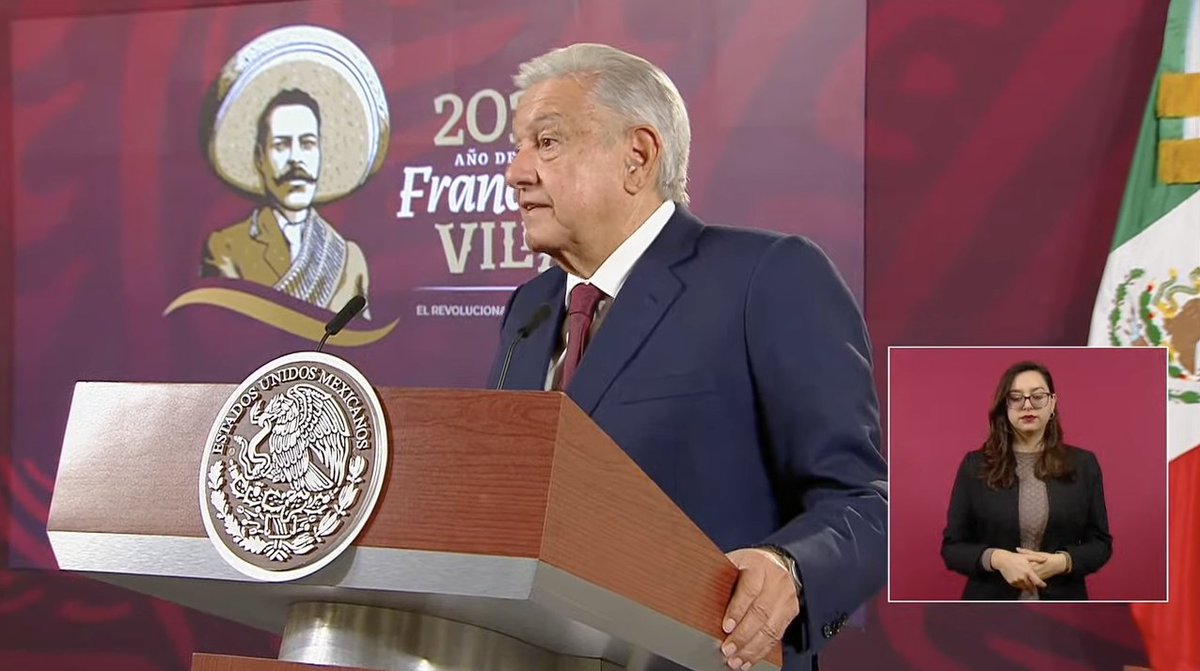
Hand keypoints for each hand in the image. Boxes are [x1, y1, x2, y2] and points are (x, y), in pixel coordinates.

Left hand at [720, 548, 800, 669]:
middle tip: (728, 649)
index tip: (726, 626)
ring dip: (752, 648)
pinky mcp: (791, 612)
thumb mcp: (733, 563)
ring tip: (736, 660)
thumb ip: (721, 578)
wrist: (776, 563)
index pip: (749, 589)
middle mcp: (776, 581)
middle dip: (743, 635)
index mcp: (758, 566)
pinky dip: (761, 651)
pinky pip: (776, 636)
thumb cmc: (748, 566)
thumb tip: (694, 594)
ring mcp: (786, 597)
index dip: (737, 610)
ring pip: (770, 628)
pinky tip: (749, 659)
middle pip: (761, 612)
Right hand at [989, 549, 1046, 590]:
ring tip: (1029, 584)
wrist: (1002, 560)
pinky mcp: (1012, 582)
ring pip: (1025, 587)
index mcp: (1028, 571)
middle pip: (1031, 586)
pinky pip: (1018, 586)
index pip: (1037, 582)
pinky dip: (1021, 585)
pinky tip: (1021, 581)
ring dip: (1028, 586)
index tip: (1044, 585)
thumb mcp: (1026, 556)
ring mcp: (1017, 580)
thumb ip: (1037, 558)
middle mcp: (1022, 577)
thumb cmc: (1014, 557)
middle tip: (1036, 585)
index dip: (1042, 584)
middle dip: (1034, 586)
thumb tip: (1045, 559)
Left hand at [1016, 548, 1068, 580]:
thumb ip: (1026, 552)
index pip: (1021, 566)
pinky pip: (1033, 581)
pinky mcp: (1041, 578)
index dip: (1014, 566)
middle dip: (1017, 573)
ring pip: (1027, 578)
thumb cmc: (1047, 557)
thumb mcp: (1037, 553)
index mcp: (1032, 563)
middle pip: (1023, 573)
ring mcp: (1037, 575)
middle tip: (1011, 572)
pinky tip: (1024, 581)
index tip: (1010, 566)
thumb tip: (1017, 549)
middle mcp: (1034, 570)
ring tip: (1016, 577)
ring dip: (1022, 579)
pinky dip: (1028, 581)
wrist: (1058, 564)